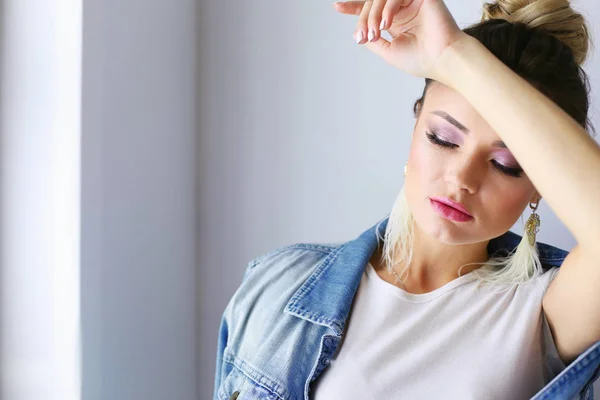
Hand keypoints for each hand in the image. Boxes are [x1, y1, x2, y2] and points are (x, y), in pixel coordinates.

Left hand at [333, 0, 466, 80]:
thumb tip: (357, 33)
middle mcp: (403, 9)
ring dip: (372, 15)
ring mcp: (412, 1)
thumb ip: (373, 40)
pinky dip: (387, 8)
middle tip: (362, 36)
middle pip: (373, 3)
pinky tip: (386, 24)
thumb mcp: (388, 52)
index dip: (354, 8)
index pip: (372, 10)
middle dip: (363, 19)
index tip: (337, 7)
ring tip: (374, 33)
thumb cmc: (420, 60)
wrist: (442, 60)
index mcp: (397, 21)